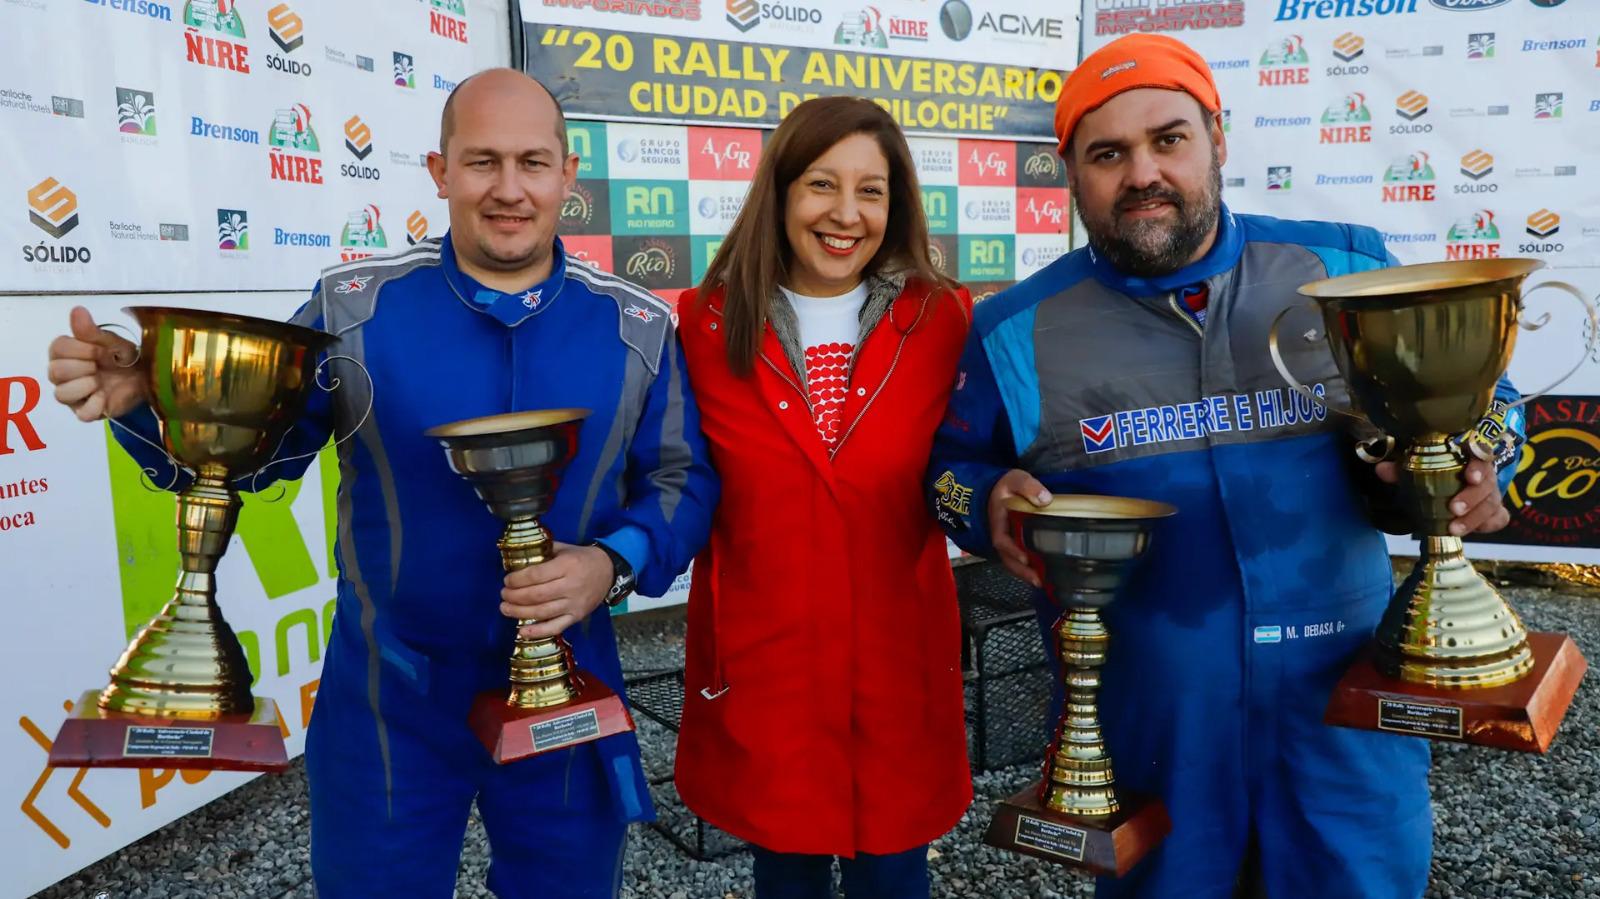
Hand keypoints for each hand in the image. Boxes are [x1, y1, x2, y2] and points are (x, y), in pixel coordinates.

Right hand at [47, 306, 146, 421]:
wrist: (144, 376)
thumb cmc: (121, 356)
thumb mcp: (109, 341)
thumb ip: (90, 330)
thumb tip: (77, 310)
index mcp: (65, 353)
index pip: (56, 349)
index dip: (80, 349)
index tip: (100, 350)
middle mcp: (63, 375)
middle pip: (55, 372)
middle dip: (82, 366)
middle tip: (100, 365)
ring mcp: (73, 395)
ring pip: (61, 394)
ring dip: (84, 385)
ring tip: (100, 381)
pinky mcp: (86, 412)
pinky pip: (82, 414)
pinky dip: (95, 405)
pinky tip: (105, 396)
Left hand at [500, 542, 612, 638]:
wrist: (609, 571)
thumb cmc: (582, 558)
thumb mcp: (564, 548)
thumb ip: (543, 552)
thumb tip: (517, 558)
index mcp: (567, 566)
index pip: (536, 575)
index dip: (517, 580)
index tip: (507, 580)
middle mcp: (571, 586)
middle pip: (536, 595)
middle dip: (514, 596)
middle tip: (503, 595)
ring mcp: (574, 604)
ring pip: (542, 612)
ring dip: (519, 612)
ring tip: (505, 608)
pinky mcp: (577, 617)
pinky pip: (555, 627)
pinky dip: (537, 632)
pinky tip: (522, 631)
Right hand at [988, 469, 1051, 587]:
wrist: (997, 488)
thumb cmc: (1006, 486)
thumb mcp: (1016, 480)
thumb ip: (1029, 486)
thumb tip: (1045, 499)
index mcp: (998, 522)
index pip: (1002, 540)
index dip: (1012, 550)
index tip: (1026, 558)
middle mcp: (1000, 535)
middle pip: (1007, 558)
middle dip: (1021, 571)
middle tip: (1038, 580)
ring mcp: (1006, 541)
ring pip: (1011, 562)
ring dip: (1024, 573)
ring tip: (1042, 582)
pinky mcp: (1013, 543)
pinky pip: (1017, 559)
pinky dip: (1027, 568)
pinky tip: (1040, 574)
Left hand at [1374, 457, 1509, 535]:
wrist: (1450, 483)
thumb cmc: (1435, 471)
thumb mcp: (1417, 468)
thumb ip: (1401, 468)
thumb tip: (1381, 470)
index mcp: (1467, 456)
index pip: (1480, 455)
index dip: (1478, 466)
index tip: (1469, 477)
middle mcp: (1483, 474)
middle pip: (1487, 484)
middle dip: (1472, 497)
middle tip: (1454, 508)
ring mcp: (1491, 492)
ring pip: (1491, 504)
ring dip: (1474, 518)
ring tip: (1454, 529)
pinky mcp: (1494, 510)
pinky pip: (1499, 518)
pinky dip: (1489, 525)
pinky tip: (1477, 531)